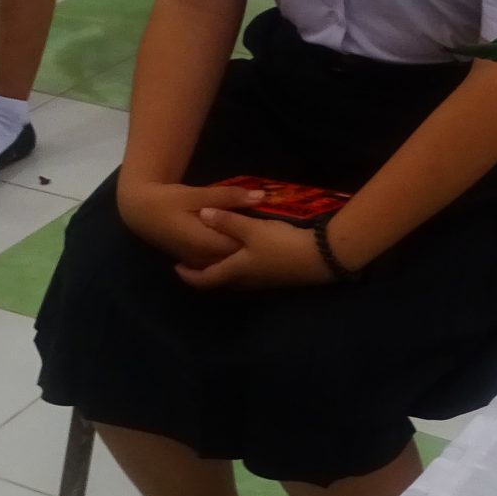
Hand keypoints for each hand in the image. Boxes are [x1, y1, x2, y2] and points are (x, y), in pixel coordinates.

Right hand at [118, 180, 256, 269]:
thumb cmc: (167, 200)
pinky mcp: (191, 260)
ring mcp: (195, 261)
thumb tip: (260, 196)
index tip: (271, 229)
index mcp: (206, 242)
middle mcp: (202, 257)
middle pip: (234, 259)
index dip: (257, 240)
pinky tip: (239, 249)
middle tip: (267, 235)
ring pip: (225, 265)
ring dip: (239, 255)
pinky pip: (214, 264)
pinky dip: (227, 257)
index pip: (240, 248)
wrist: (139, 211)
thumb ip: (229, 197)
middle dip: (250, 249)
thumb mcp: (197, 194)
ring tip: (255, 241)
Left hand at [176, 209, 334, 290]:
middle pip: (218, 281)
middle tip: (191, 262)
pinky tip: (240, 255)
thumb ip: (227, 221)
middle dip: (203, 273)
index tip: (176, 268)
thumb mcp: (252, 229)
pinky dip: (236, 267)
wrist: (320, 259)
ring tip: (212, 256)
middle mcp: (245, 280)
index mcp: (235, 271)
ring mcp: (261, 280)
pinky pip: (246, 274)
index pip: (205, 278)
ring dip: (220, 270)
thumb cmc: (281, 245)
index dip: (189, 275)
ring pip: (233, 278)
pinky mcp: (274, 276)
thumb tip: (202, 214)